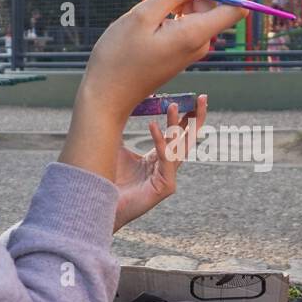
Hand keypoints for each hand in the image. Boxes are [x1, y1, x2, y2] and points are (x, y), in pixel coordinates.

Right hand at [83, 0, 245, 119]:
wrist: (108, 95)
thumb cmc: (120, 58)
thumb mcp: (144, 16)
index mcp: (195, 35)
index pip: (235, 6)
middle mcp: (199, 42)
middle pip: (210, 2)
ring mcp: (190, 47)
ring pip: (194, 10)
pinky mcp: (179, 50)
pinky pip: (183, 21)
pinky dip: (168, 8)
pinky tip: (146, 5)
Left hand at [111, 96, 208, 231]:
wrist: (98, 202)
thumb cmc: (106, 177)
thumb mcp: (115, 146)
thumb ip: (122, 127)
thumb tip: (121, 101)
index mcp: (159, 158)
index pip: (178, 135)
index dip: (187, 117)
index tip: (193, 99)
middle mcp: (166, 167)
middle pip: (186, 139)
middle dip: (196, 118)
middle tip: (203, 98)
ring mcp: (167, 178)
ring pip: (177, 147)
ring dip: (176, 126)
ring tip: (173, 105)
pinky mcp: (165, 187)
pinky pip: (165, 160)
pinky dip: (160, 142)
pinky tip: (153, 126)